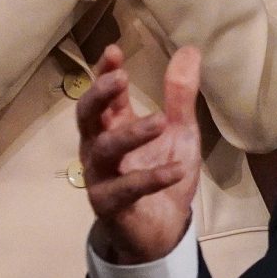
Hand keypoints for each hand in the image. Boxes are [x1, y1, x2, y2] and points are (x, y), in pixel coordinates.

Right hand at [78, 43, 200, 264]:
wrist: (162, 228)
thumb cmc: (162, 171)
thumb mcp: (179, 130)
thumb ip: (180, 95)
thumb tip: (189, 49)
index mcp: (113, 126)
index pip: (103, 95)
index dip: (104, 73)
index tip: (114, 51)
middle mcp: (99, 149)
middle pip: (87, 118)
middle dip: (99, 96)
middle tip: (120, 78)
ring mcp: (101, 177)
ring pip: (103, 151)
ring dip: (130, 134)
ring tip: (160, 121)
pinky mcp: (110, 205)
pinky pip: (126, 189)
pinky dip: (151, 178)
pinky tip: (177, 169)